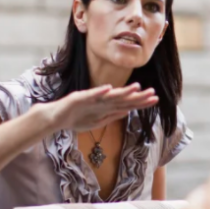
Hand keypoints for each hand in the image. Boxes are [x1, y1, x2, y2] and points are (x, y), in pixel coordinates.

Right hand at [39, 83, 158, 131]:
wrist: (54, 118)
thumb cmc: (75, 119)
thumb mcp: (97, 121)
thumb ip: (111, 116)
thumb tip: (127, 112)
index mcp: (105, 106)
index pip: (127, 104)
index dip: (141, 102)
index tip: (155, 100)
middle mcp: (100, 100)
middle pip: (122, 98)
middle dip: (138, 96)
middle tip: (153, 93)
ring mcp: (90, 98)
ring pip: (110, 95)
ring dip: (123, 91)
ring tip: (136, 87)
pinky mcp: (79, 98)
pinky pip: (91, 95)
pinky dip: (100, 92)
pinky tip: (109, 89)